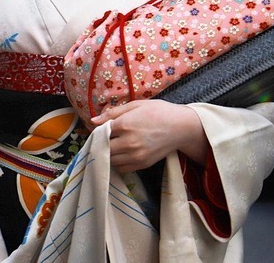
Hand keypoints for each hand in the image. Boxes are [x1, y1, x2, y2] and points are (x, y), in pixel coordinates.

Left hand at [90, 100, 207, 172]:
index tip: (98, 130)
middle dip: (100, 144)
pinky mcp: (142, 164)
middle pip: (103, 148)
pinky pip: (122, 168)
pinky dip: (117, 163)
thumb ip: (113, 113)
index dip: (97, 131)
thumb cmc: (158, 111)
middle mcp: (128, 142)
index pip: (101, 132)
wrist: (180, 127)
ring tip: (110, 147)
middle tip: (102, 139)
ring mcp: (135, 156)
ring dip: (107, 155)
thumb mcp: (135, 105)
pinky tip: (120, 154)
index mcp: (125, 124)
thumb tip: (93, 120)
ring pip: (111, 160)